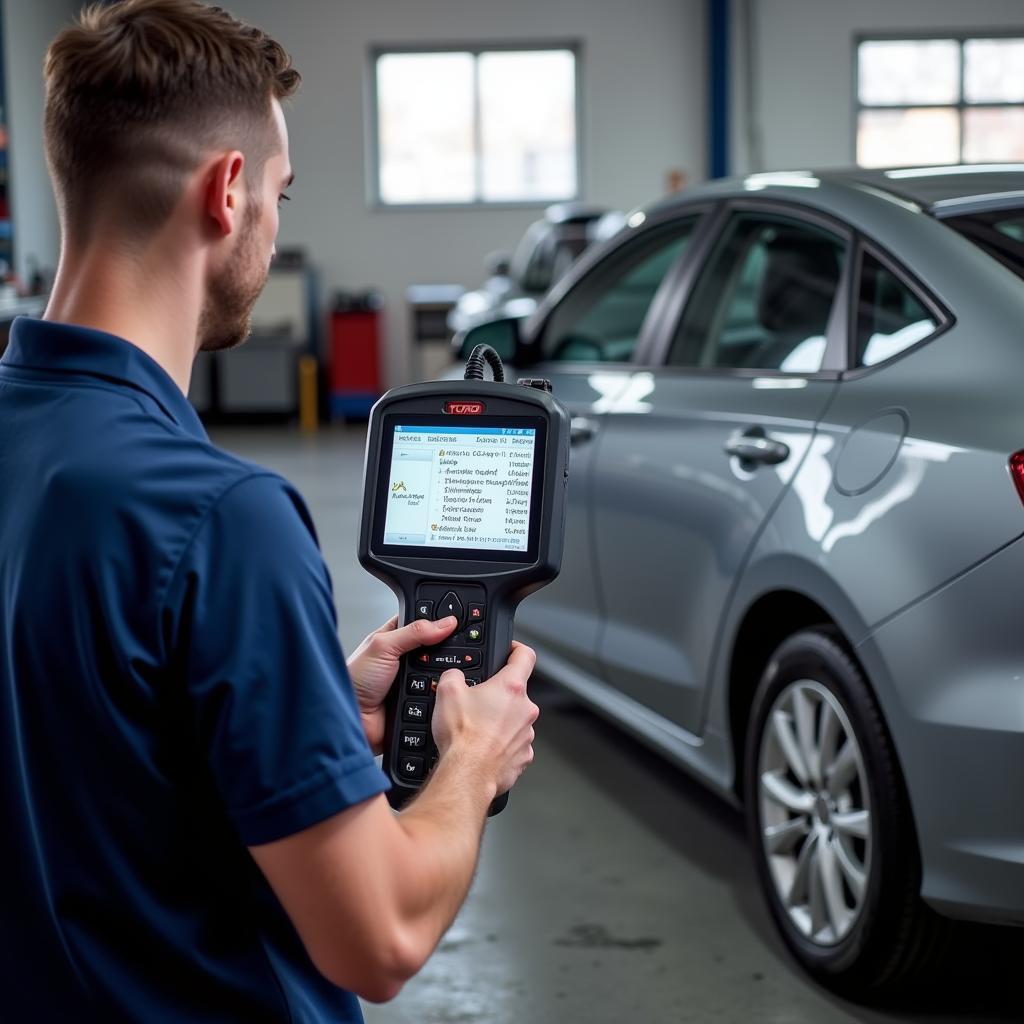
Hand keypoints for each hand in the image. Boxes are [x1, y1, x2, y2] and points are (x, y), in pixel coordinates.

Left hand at [347, 614, 457, 752]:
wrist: (351, 720)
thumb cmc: (353, 680)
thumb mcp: (382, 646)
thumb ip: (414, 631)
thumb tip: (445, 622)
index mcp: (395, 638)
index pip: (423, 623)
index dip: (439, 621)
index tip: (458, 620)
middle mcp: (405, 659)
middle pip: (436, 649)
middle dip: (444, 651)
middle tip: (452, 650)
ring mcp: (413, 682)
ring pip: (440, 673)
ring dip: (441, 675)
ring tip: (442, 674)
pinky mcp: (419, 703)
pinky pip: (438, 696)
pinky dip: (440, 695)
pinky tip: (440, 693)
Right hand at [431, 642, 538, 795]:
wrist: (467, 774)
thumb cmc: (462, 737)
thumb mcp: (447, 692)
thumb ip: (454, 675)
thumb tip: (455, 676)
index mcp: (511, 688)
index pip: (525, 656)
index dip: (517, 649)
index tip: (511, 651)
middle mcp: (525, 709)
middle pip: (516, 693)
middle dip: (498, 696)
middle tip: (477, 704)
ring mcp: (526, 734)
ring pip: (515, 720)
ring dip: (500, 722)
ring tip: (477, 730)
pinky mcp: (523, 756)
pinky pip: (514, 744)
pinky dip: (501, 745)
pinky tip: (484, 748)